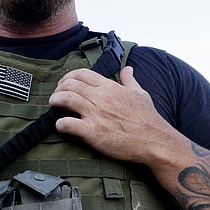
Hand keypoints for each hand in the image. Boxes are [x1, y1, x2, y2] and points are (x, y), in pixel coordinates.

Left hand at [49, 66, 175, 163]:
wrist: (155, 141)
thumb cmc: (148, 119)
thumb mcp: (141, 94)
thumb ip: (130, 80)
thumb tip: (127, 68)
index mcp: (110, 87)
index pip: (81, 73)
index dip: (68, 77)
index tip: (64, 84)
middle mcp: (101, 97)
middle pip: (69, 84)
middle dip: (58, 89)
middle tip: (56, 96)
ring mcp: (96, 114)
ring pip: (65, 99)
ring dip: (55, 101)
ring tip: (53, 105)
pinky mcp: (93, 132)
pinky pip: (68, 124)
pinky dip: (60, 124)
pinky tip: (61, 125)